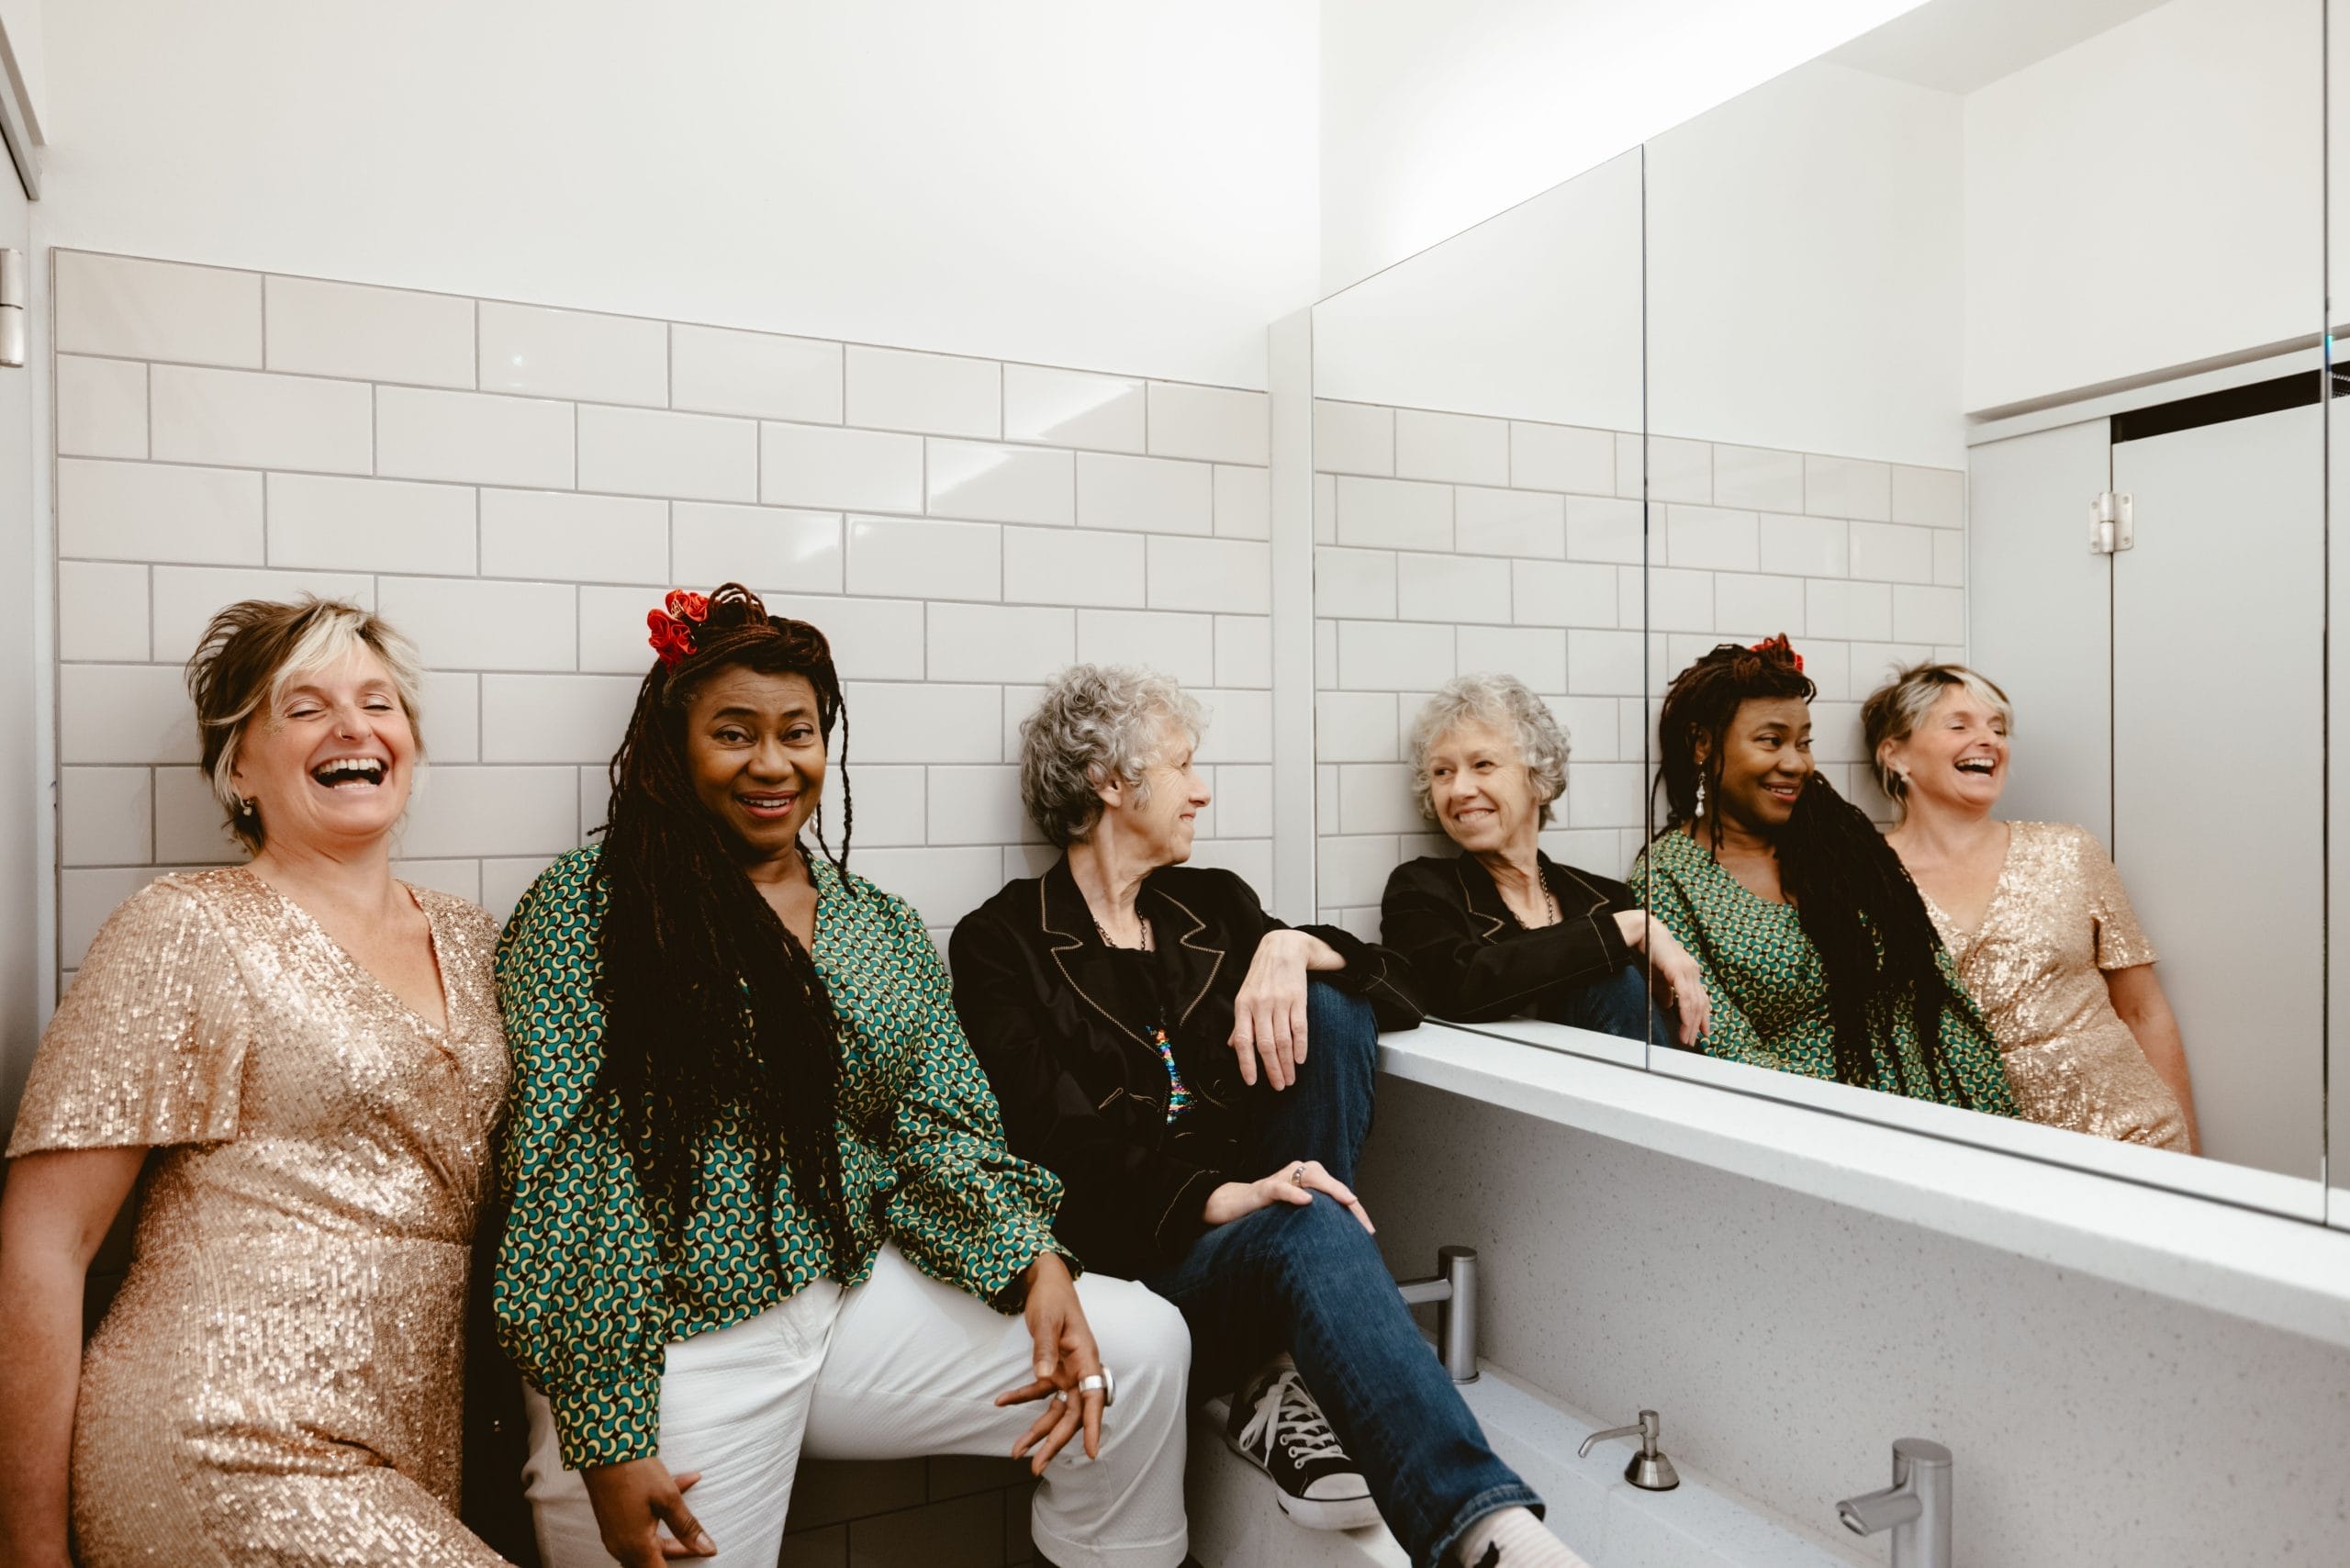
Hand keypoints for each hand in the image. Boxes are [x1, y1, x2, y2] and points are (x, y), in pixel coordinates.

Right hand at [580, 1459, 709, 1564]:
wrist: (602, 1449)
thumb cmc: (635, 1473)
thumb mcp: (668, 1499)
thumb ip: (687, 1528)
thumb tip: (707, 1549)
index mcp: (636, 1546)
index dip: (682, 1560)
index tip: (698, 1555)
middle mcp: (621, 1546)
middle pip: (654, 1560)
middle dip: (678, 1550)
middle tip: (699, 1540)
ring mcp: (615, 1534)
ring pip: (647, 1544)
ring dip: (668, 1534)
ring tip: (686, 1516)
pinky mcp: (612, 1521)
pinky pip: (637, 1529)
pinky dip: (656, 1518)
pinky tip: (679, 1486)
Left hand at [993, 1252, 1105, 1474]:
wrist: (1046, 1280)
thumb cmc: (1052, 1297)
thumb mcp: (1045, 1320)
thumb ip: (1044, 1348)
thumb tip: (1043, 1377)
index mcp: (1086, 1358)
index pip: (1093, 1398)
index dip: (1094, 1426)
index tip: (1093, 1453)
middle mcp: (1080, 1370)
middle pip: (1072, 1413)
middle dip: (1055, 1441)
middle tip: (1035, 1466)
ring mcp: (1068, 1371)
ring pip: (1057, 1409)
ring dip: (1038, 1430)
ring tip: (1017, 1452)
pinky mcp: (1054, 1369)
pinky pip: (1040, 1391)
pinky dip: (1022, 1398)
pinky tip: (1001, 1402)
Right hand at [1201, 1158, 1373, 1234]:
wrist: (1232, 1206)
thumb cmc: (1266, 1212)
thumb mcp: (1295, 1218)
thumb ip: (1315, 1223)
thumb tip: (1342, 1246)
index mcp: (1306, 1181)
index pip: (1336, 1191)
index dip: (1354, 1209)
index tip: (1369, 1230)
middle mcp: (1296, 1174)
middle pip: (1327, 1180)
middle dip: (1347, 1197)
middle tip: (1363, 1217)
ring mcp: (1280, 1179)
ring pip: (1309, 1176)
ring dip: (1330, 1187)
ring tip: (1347, 1199)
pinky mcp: (1263, 1189)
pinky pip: (1281, 1188)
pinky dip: (1294, 1192)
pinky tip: (1307, 1200)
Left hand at [1229, 930, 1318, 1089]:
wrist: (1283, 947)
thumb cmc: (1262, 974)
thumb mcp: (1244, 995)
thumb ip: (1240, 1022)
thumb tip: (1233, 1046)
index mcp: (1243, 1005)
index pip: (1244, 1041)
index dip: (1247, 1064)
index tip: (1252, 1082)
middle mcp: (1260, 1005)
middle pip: (1265, 1045)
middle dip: (1272, 1069)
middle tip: (1279, 1086)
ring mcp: (1279, 1001)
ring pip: (1283, 1040)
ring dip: (1287, 1063)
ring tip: (1290, 1078)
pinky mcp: (1298, 998)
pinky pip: (1299, 1027)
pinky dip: (1301, 1046)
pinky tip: (1301, 1060)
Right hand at [1614, 912, 1709, 1046]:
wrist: (1644, 931)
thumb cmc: (1651, 951)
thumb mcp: (1659, 976)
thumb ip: (1666, 991)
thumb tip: (1670, 1005)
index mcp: (1691, 972)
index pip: (1702, 998)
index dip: (1704, 1016)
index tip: (1704, 1032)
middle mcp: (1693, 972)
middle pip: (1700, 1004)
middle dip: (1696, 1025)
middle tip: (1691, 1041)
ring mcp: (1688, 971)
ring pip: (1695, 1003)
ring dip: (1690, 1023)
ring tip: (1686, 1037)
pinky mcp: (1679, 971)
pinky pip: (1686, 997)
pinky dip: (1686, 1012)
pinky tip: (1684, 1022)